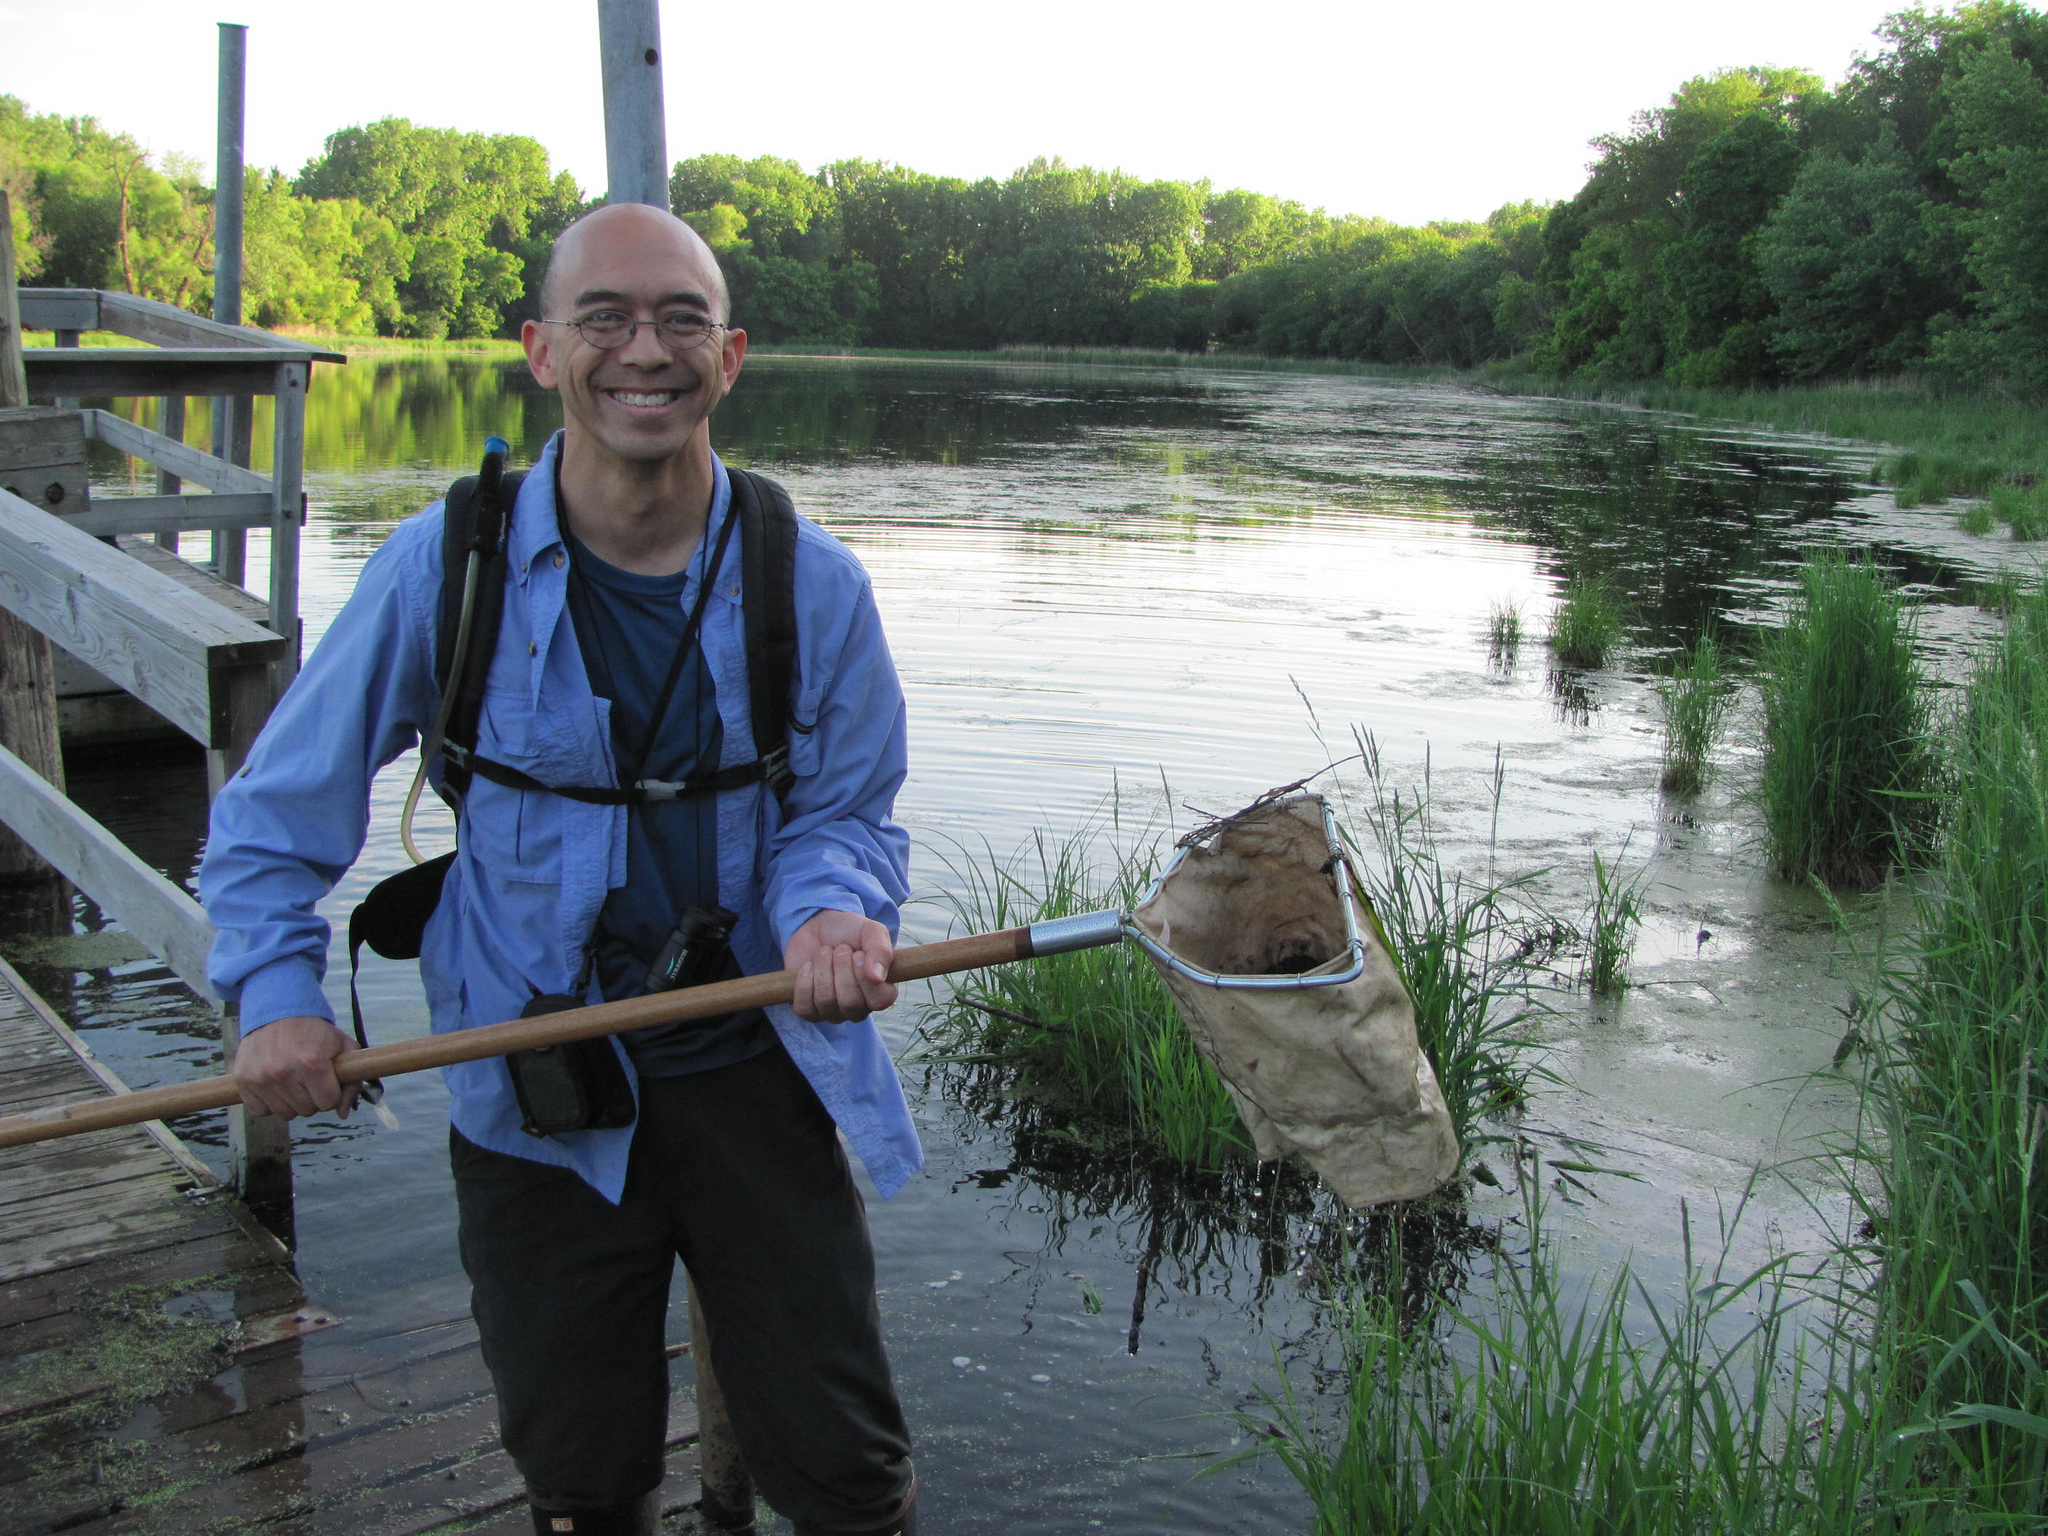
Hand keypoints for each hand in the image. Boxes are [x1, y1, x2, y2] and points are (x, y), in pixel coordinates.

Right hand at [231, 1015, 358, 1119]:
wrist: (277, 1012)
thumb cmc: (314, 1032)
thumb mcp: (343, 1047)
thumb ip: (351, 1081)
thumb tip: (342, 1114)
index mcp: (311, 1063)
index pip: (327, 1103)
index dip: (331, 1094)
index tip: (327, 1081)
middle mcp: (283, 1072)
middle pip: (306, 1110)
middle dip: (313, 1098)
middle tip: (309, 1079)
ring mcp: (260, 1077)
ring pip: (284, 1114)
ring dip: (292, 1102)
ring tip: (293, 1080)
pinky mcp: (242, 1080)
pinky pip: (260, 1111)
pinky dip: (269, 1103)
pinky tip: (275, 1086)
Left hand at [785, 911, 896, 1023]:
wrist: (818, 927)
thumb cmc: (850, 932)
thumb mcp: (871, 932)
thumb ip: (881, 951)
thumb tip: (877, 978)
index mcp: (882, 992)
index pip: (880, 1000)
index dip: (865, 976)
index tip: (858, 954)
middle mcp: (860, 1008)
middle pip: (850, 1002)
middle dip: (841, 968)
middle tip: (840, 948)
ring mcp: (833, 1012)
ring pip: (826, 1002)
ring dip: (822, 969)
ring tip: (825, 952)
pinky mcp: (808, 1010)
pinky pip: (805, 1008)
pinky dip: (804, 982)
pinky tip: (808, 966)